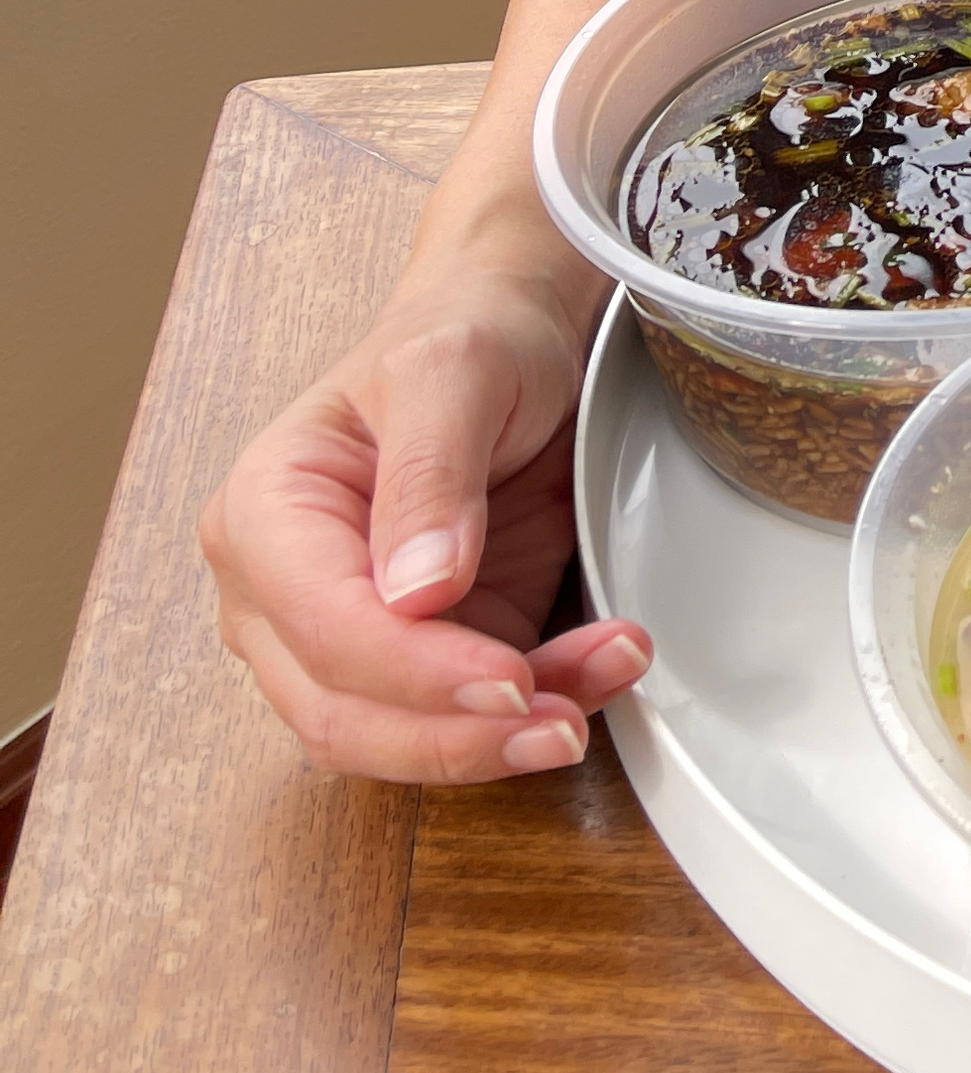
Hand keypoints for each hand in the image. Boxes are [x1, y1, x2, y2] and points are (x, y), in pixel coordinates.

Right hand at [201, 261, 652, 781]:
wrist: (515, 332)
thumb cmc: (467, 331)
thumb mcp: (454, 371)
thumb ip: (430, 474)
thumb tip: (415, 594)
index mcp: (267, 512)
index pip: (324, 627)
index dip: (415, 673)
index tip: (508, 678)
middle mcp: (286, 591)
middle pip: (344, 712)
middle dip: (456, 736)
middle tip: (560, 725)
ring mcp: (350, 634)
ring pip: (399, 739)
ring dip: (500, 740)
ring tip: (597, 692)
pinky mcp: (423, 658)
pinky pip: (464, 720)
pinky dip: (537, 710)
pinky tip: (601, 669)